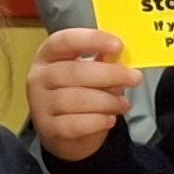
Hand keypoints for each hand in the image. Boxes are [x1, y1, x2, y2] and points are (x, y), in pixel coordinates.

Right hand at [26, 25, 134, 162]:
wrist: (64, 133)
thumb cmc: (79, 94)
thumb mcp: (89, 74)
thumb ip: (103, 64)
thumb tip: (122, 60)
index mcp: (48, 55)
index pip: (65, 41)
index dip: (91, 40)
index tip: (118, 45)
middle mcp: (39, 77)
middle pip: (74, 71)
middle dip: (110, 74)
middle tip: (135, 78)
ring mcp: (40, 103)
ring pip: (76, 99)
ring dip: (107, 101)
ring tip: (123, 104)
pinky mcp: (47, 128)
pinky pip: (75, 124)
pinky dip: (97, 121)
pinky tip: (110, 119)